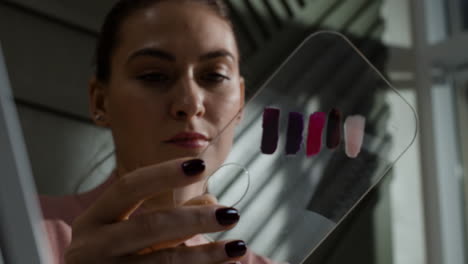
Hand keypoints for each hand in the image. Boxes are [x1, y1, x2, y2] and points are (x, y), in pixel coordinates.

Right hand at [64, 158, 245, 263]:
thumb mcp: (126, 233)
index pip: (128, 187)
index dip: (164, 174)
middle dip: (194, 219)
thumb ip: (165, 217)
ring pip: (163, 263)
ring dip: (205, 255)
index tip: (200, 165)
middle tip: (231, 213)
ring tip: (237, 247)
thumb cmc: (108, 258)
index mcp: (93, 221)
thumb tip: (212, 202)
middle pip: (149, 227)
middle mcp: (92, 248)